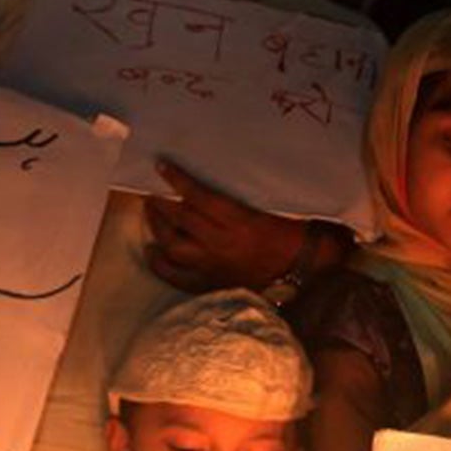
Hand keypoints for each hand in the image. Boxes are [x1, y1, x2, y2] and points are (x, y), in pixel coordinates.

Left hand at [143, 160, 306, 291]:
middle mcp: (221, 243)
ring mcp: (213, 266)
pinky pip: (178, 277)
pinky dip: (161, 265)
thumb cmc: (286, 231)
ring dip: (157, 227)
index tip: (161, 166)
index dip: (177, 180)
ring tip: (151, 214)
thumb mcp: (263, 206)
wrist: (300, 266)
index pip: (198, 197)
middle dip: (161, 203)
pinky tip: (152, 251)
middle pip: (180, 220)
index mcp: (238, 221)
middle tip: (151, 192)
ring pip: (173, 246)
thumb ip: (233, 198)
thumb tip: (204, 183)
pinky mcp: (211, 284)